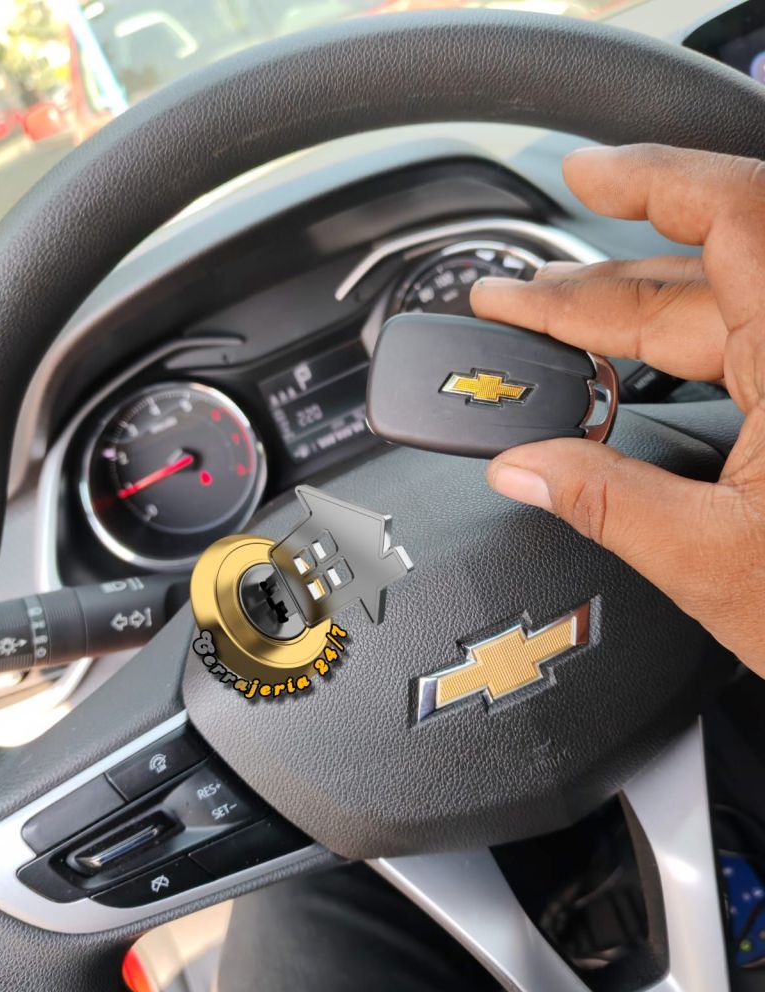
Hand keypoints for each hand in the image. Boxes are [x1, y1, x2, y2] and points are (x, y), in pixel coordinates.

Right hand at [470, 144, 764, 676]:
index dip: (652, 181)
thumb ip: (606, 504)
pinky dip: (670, 357)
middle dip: (591, 289)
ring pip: (713, 321)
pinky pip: (736, 355)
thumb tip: (521, 468)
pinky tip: (624, 368)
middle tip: (512, 302)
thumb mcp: (714, 563)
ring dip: (626, 321)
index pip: (734, 218)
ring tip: (547, 325)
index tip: (581, 172)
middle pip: (696, 283)